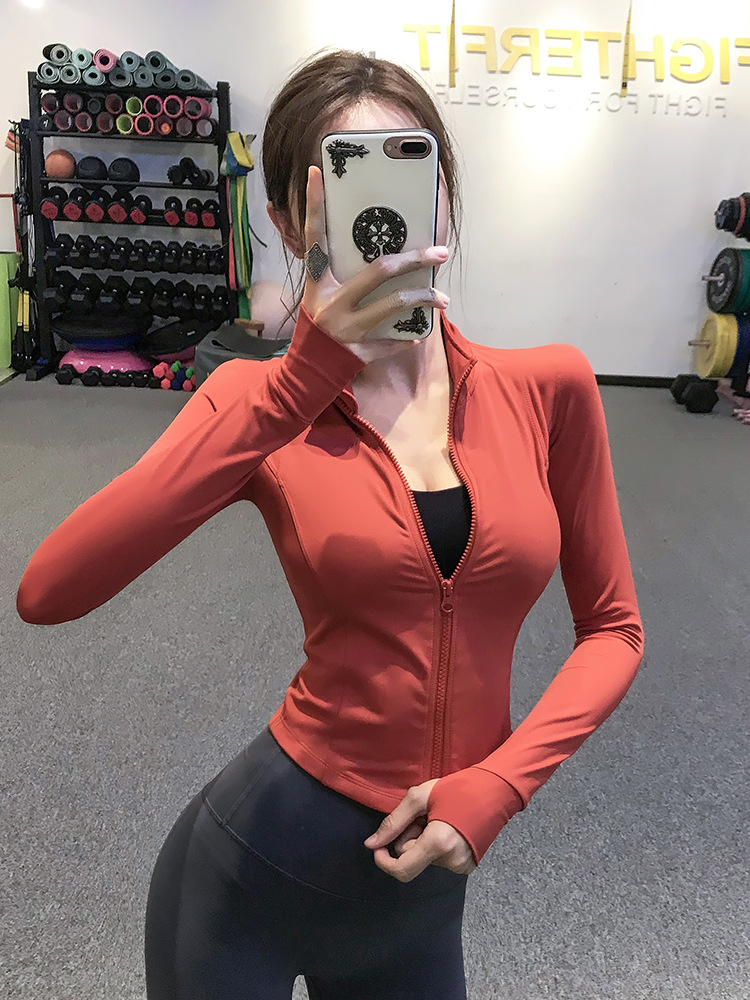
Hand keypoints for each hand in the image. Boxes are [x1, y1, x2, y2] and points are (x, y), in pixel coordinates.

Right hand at [301, 164, 449, 364]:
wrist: (309, 369)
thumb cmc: (318, 323)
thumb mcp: (318, 294)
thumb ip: (338, 272)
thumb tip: (374, 246)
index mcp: (318, 282)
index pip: (315, 237)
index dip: (314, 204)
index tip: (317, 171)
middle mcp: (332, 303)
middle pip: (380, 271)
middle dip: (415, 259)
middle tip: (441, 252)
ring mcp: (348, 328)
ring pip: (395, 305)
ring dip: (424, 298)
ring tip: (443, 298)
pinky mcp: (361, 352)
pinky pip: (394, 341)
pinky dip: (410, 336)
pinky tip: (420, 332)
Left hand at [363, 778, 477, 881]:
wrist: (496, 791)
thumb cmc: (458, 788)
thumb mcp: (420, 797)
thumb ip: (393, 822)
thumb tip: (370, 844)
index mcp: (438, 844)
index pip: (402, 870)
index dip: (384, 861)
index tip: (378, 846)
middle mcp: (450, 861)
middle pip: (412, 859)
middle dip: (409, 838)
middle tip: (422, 815)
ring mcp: (461, 866)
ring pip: (424, 858)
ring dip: (422, 840)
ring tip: (438, 818)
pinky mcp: (467, 866)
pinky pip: (438, 859)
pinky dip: (435, 846)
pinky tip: (447, 827)